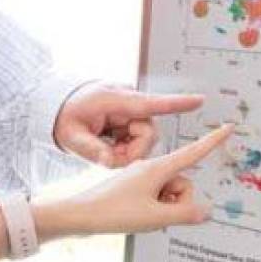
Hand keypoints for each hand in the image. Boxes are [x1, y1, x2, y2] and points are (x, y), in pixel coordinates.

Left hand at [40, 124, 232, 239]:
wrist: (78, 215)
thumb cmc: (111, 212)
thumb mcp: (154, 216)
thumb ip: (185, 214)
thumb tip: (205, 211)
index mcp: (156, 168)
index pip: (193, 152)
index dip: (213, 140)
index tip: (228, 126)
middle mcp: (149, 169)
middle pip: (182, 183)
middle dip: (178, 200)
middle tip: (156, 213)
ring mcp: (140, 179)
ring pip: (168, 193)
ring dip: (164, 208)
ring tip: (142, 215)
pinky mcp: (131, 189)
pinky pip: (154, 198)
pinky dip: (153, 210)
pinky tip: (137, 217)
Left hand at [53, 84, 204, 166]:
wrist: (60, 109)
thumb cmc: (66, 117)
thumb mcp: (71, 135)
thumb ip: (90, 149)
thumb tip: (109, 161)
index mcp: (116, 101)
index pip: (150, 103)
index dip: (176, 103)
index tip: (199, 100)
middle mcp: (130, 105)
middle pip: (148, 135)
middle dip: (131, 150)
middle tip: (107, 154)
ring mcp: (132, 114)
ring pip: (144, 142)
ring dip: (127, 151)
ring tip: (104, 146)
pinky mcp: (133, 123)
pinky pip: (137, 143)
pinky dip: (124, 149)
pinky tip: (109, 143)